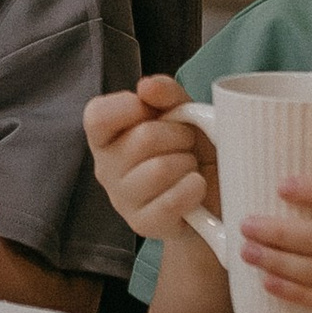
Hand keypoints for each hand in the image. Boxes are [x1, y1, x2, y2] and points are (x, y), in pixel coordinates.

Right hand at [83, 75, 213, 244]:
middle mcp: (105, 168)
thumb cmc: (191, 149)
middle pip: (144, 138)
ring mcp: (122, 200)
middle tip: (187, 143)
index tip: (153, 111)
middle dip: (179, 135)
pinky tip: (196, 188)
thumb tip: (147, 86)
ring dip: (188, 164)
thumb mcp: (183, 113)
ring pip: (160, 170)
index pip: (97, 116)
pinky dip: (193, 190)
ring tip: (190, 168)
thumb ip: (166, 93)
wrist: (214, 196)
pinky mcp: (142, 225)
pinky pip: (170, 202)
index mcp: (106, 136)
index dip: (129, 107)